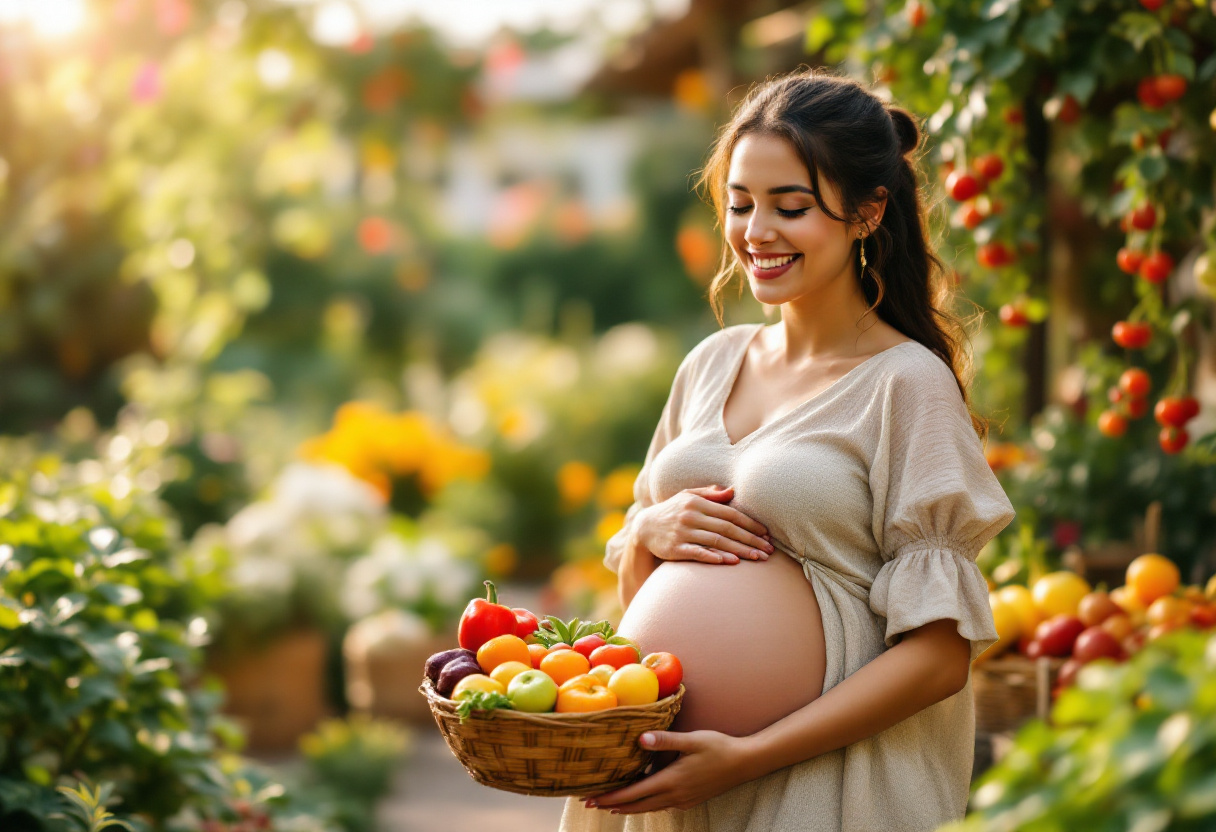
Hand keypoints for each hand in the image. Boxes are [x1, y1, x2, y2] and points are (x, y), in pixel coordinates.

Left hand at [582, 730, 754, 813]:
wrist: (744, 763)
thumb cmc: (718, 748)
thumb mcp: (692, 740)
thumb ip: (665, 740)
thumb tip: (640, 738)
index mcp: (672, 781)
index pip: (634, 793)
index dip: (611, 797)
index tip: (591, 798)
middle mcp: (675, 795)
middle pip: (637, 805)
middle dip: (612, 804)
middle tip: (590, 803)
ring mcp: (683, 800)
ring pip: (649, 807)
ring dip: (628, 806)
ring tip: (609, 804)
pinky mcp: (689, 800)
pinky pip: (661, 805)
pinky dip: (645, 804)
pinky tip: (641, 798)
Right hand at [637, 485, 773, 564]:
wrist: (644, 528)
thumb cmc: (672, 511)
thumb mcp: (688, 496)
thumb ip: (710, 494)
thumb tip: (732, 491)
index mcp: (697, 502)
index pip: (730, 513)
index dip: (750, 524)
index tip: (766, 533)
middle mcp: (691, 516)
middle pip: (727, 529)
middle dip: (750, 540)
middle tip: (769, 550)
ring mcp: (682, 533)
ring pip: (717, 542)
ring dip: (739, 550)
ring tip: (758, 558)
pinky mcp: (675, 549)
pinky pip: (698, 553)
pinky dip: (714, 557)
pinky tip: (730, 562)